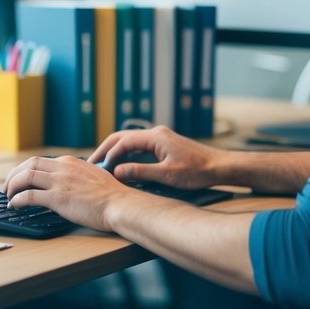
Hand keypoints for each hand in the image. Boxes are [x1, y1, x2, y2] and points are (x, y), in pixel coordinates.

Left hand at [3, 154, 133, 231]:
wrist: (120, 204)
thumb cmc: (111, 196)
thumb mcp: (93, 176)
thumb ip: (78, 176)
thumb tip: (69, 183)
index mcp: (70, 162)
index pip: (39, 161)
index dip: (25, 170)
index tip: (20, 179)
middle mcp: (63, 167)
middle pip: (28, 165)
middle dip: (13, 175)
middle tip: (7, 187)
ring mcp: (60, 182)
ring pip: (25, 177)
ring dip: (12, 186)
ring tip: (7, 196)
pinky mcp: (58, 198)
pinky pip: (29, 196)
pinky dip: (17, 200)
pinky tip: (14, 206)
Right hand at [88, 125, 224, 189]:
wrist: (219, 166)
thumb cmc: (197, 171)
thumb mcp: (167, 175)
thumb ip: (140, 172)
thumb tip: (117, 172)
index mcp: (155, 137)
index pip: (123, 142)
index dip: (109, 155)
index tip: (99, 169)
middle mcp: (155, 133)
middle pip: (122, 137)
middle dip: (105, 149)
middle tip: (90, 163)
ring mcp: (159, 138)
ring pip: (129, 140)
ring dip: (114, 151)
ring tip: (100, 164)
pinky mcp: (163, 144)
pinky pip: (138, 145)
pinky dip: (125, 153)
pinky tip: (120, 164)